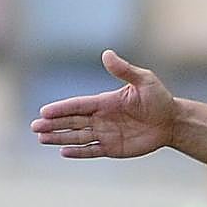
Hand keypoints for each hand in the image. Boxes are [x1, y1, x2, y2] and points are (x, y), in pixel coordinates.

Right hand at [31, 50, 175, 158]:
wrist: (172, 121)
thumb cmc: (158, 98)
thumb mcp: (143, 80)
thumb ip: (124, 70)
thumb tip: (107, 54)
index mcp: (104, 102)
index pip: (77, 106)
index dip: (61, 109)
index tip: (44, 111)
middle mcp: (101, 118)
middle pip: (72, 121)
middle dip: (53, 124)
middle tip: (35, 127)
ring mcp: (106, 134)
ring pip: (78, 136)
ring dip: (60, 138)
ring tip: (42, 139)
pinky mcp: (113, 148)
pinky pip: (92, 150)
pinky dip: (79, 152)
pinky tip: (63, 152)